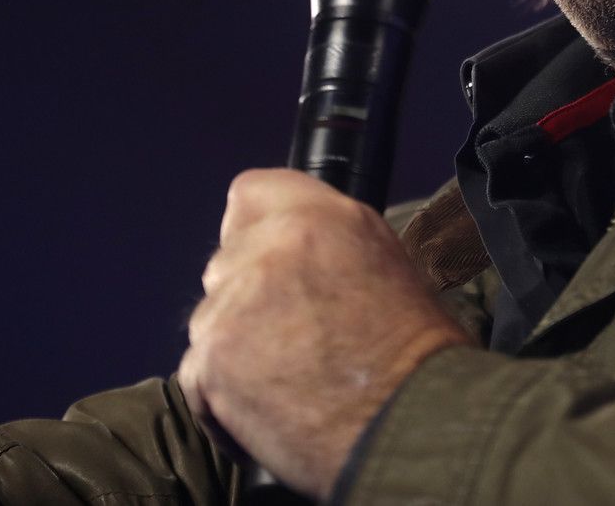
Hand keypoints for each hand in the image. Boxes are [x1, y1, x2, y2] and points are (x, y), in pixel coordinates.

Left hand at [177, 169, 471, 496]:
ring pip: (210, 318)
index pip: (250, 193)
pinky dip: (221, 395)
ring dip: (235, 345)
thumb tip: (301, 258)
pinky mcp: (210, 361)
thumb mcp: (387, 263)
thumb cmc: (418, 355)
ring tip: (285, 377)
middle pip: (226, 262)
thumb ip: (331, 245)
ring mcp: (232, 304)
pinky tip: (269, 408)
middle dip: (247, 295)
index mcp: (323, 215)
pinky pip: (196, 372)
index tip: (266, 257)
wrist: (412, 422)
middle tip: (289, 332)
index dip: (254, 228)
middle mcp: (272, 247)